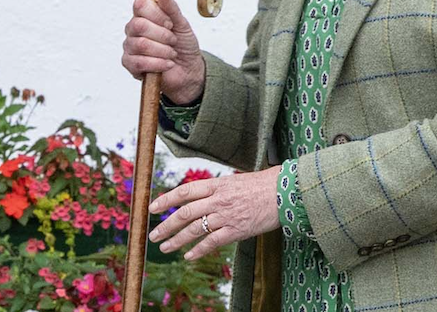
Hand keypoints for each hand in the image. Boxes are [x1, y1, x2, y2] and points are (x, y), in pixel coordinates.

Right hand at [122, 0, 205, 104]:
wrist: (188, 70)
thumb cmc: (183, 45)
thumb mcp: (182, 24)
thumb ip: (172, 8)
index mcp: (144, 15)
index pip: (140, 5)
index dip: (157, 14)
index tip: (170, 23)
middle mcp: (133, 28)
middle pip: (139, 25)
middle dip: (162, 35)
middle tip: (173, 41)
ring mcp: (129, 45)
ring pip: (141, 44)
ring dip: (162, 51)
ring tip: (172, 54)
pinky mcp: (129, 63)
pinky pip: (139, 62)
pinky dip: (158, 64)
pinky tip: (167, 64)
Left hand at [147, 166, 281, 261]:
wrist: (283, 193)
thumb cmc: (259, 186)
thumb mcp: (233, 181)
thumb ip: (215, 190)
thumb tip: (198, 198)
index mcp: (215, 185)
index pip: (184, 192)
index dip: (166, 200)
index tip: (152, 208)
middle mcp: (217, 200)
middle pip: (184, 213)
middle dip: (166, 225)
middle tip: (153, 235)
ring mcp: (226, 216)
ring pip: (194, 229)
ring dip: (176, 240)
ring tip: (164, 247)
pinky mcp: (236, 230)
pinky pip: (212, 242)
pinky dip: (198, 250)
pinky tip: (187, 256)